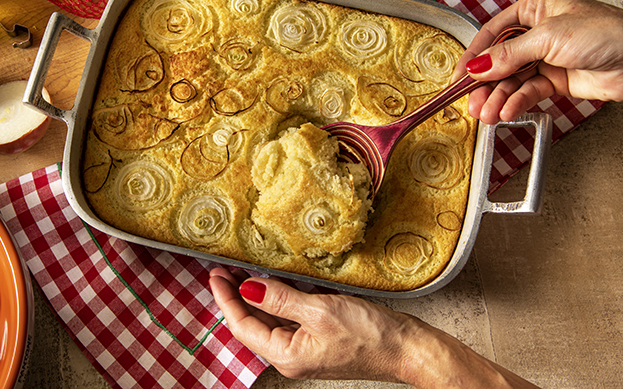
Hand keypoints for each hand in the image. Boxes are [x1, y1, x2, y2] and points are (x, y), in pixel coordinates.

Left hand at [209, 267, 539, 387]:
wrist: (408, 348)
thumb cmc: (369, 333)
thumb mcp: (319, 310)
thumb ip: (279, 299)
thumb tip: (246, 288)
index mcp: (286, 354)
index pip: (242, 326)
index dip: (225, 299)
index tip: (214, 274)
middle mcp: (292, 354)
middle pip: (252, 324)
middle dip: (235, 296)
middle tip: (223, 268)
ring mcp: (306, 346)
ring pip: (270, 319)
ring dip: (255, 295)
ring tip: (242, 268)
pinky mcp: (320, 337)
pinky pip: (290, 317)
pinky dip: (279, 298)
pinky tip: (277, 280)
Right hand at [453, 0, 622, 123]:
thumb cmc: (611, 33)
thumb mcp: (550, 38)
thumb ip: (509, 55)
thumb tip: (478, 66)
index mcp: (536, 7)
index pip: (493, 32)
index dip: (474, 55)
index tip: (459, 75)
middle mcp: (539, 31)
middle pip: (499, 59)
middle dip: (485, 83)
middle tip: (472, 100)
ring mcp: (547, 56)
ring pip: (511, 80)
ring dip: (498, 97)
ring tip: (487, 112)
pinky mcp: (556, 80)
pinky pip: (527, 92)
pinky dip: (515, 103)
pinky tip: (506, 111)